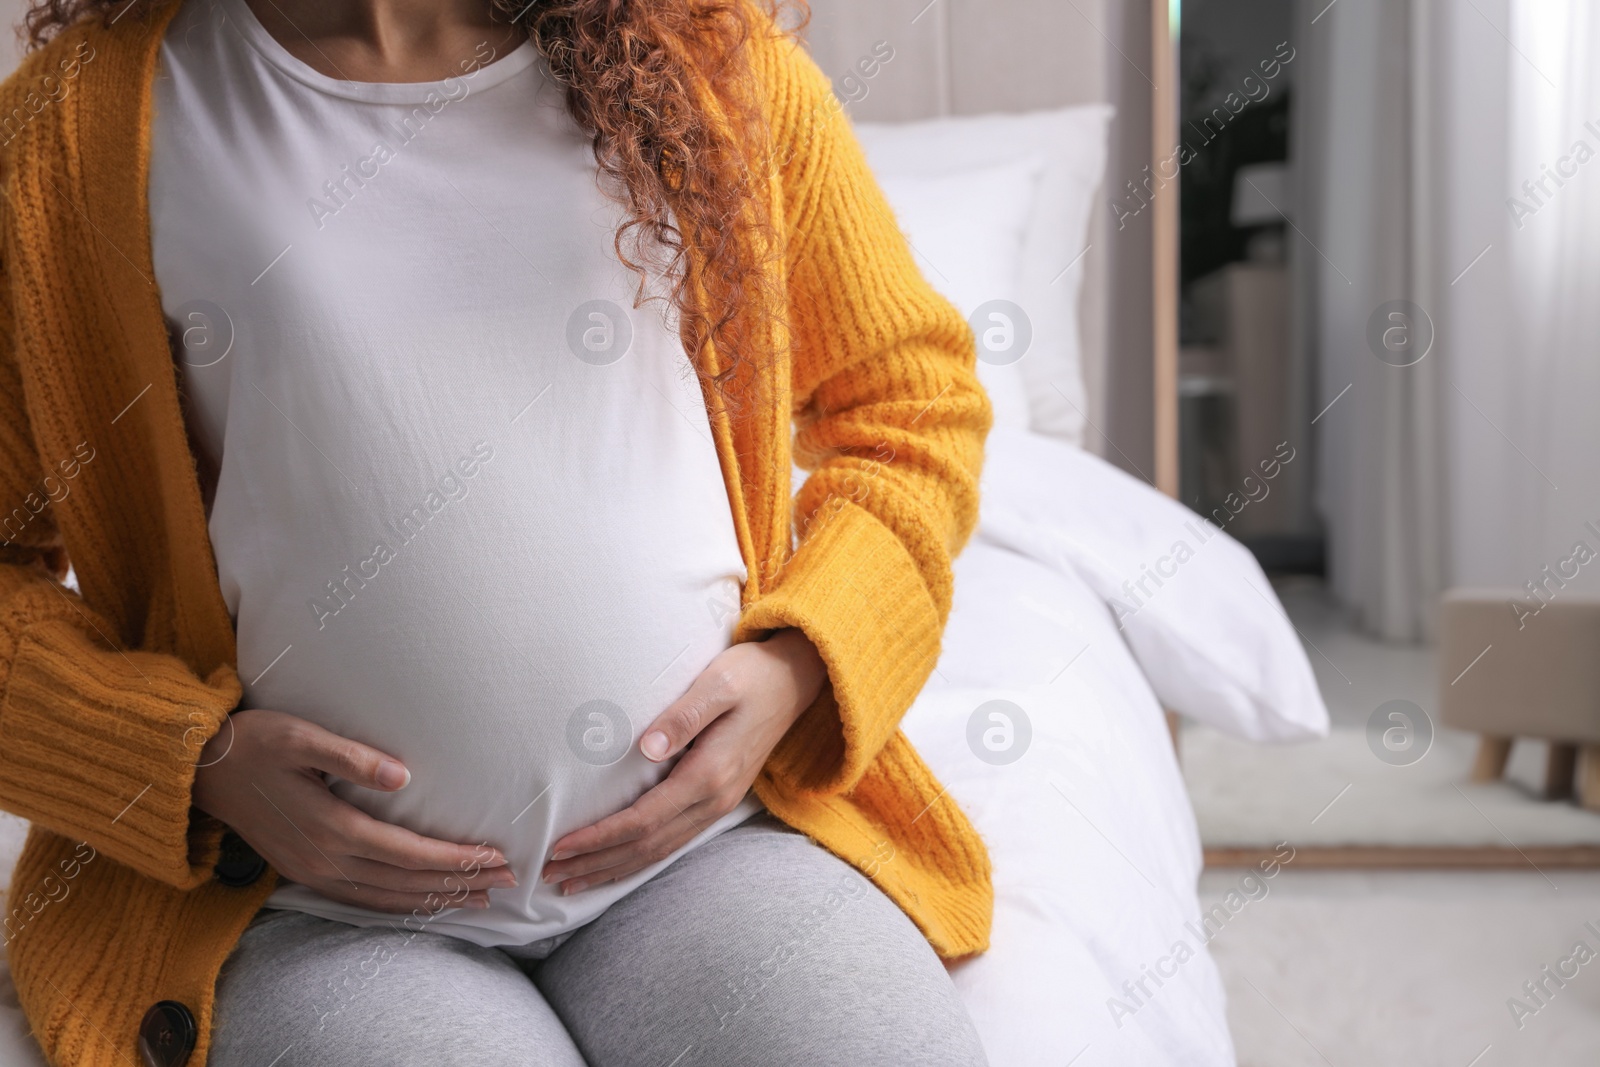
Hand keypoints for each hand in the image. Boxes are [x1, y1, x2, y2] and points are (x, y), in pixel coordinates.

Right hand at [192, 708, 515, 913]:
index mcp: (332, 826)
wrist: (200, 770)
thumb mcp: (301, 737)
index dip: (455, 860)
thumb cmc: (256, 742)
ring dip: (434, 901)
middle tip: (506, 884)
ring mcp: (312, 870)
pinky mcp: (303, 871)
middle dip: (459, 885)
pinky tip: (420, 904)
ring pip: (385, 898)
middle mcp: (324, 858)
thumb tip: (403, 775)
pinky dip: (397, 906)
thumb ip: (352, 757)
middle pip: (406, 882)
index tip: (495, 858)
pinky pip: (360, 900)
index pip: (410, 853)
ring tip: (477, 901)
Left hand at [540, 628, 826, 893]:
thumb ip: (683, 715)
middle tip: (549, 874)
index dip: (599, 838)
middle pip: (646, 846)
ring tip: (572, 881)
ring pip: (659, 851)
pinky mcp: (718, 800)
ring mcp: (719, 805)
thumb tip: (646, 748)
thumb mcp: (719, 683)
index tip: (560, 846)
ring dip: (613, 868)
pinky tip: (617, 864)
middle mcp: (714, 800)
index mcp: (709, 775)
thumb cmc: (752, 674)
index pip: (642, 820)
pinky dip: (639, 859)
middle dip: (597, 863)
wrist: (796, 680)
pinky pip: (672, 842)